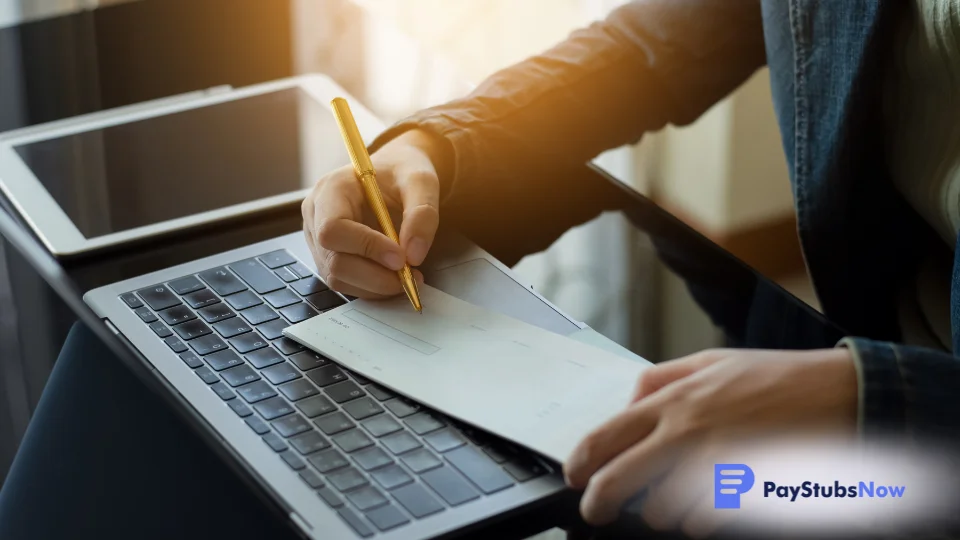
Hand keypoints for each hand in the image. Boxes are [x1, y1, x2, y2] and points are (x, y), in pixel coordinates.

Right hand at [302, 129, 443, 297]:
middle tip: (411, 277)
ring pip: (337, 277)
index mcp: (331, 189)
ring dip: (375, 286)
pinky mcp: (328, 257)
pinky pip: (345, 282)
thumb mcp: (421, 181)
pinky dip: (372, 288)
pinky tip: (395, 279)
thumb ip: (422, 214)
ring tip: (409, 278)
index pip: (333, 229)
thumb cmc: (402, 172)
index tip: (401, 258)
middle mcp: (315, 215)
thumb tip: (414, 256)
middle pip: (333, 260)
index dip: (366, 248)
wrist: (394, 175)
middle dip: (374, 276)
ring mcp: (317, 239)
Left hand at [563, 348, 856, 533]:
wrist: (839, 393)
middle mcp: (683, 430)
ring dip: (663, 513)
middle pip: (618, 480)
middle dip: (600, 503)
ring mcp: (711, 463)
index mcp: (672, 399)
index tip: (575, 476)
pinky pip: (699, 524)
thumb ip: (661, 380)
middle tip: (599, 511)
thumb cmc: (777, 378)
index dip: (581, 461)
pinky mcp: (738, 491)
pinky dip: (699, 521)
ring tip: (681, 500)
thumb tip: (628, 405)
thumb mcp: (709, 361)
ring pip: (659, 511)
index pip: (605, 434)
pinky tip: (713, 505)